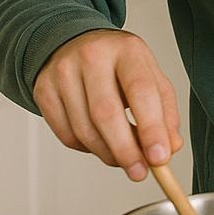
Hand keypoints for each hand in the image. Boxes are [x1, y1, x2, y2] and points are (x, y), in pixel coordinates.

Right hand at [32, 29, 183, 180]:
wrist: (75, 42)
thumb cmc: (119, 63)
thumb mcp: (149, 75)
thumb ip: (165, 111)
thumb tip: (169, 147)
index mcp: (127, 49)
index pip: (141, 91)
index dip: (151, 128)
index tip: (160, 157)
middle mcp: (93, 56)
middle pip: (107, 113)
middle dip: (126, 151)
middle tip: (140, 172)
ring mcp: (63, 72)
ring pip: (84, 130)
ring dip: (108, 154)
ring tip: (124, 158)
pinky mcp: (43, 90)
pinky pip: (66, 135)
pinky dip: (87, 148)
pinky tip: (100, 143)